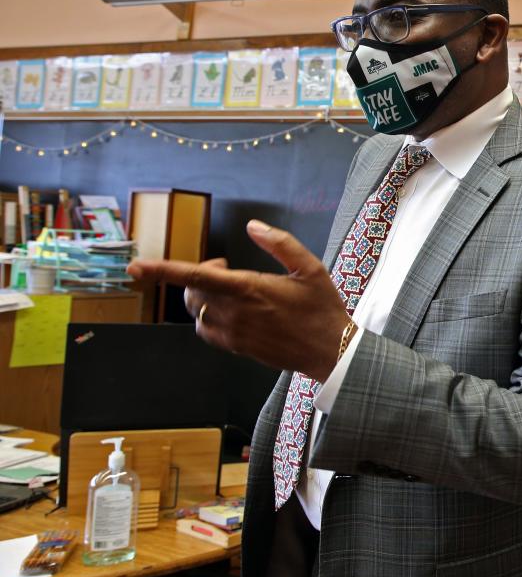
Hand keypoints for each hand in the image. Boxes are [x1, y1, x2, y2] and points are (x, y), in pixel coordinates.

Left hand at [127, 220, 349, 380]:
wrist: (330, 350)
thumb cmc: (322, 308)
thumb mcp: (311, 267)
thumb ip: (280, 243)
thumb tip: (253, 226)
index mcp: (249, 289)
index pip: (196, 277)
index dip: (163, 271)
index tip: (136, 267)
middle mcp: (235, 313)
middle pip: (192, 294)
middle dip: (198, 277)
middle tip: (224, 268)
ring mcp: (233, 333)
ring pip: (198, 313)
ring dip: (204, 298)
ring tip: (230, 290)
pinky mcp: (236, 347)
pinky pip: (207, 331)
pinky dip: (210, 317)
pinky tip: (232, 311)